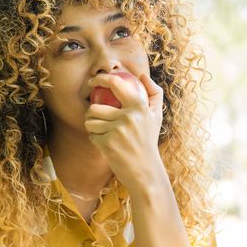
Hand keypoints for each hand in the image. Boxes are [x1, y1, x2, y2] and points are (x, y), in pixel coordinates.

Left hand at [84, 73, 164, 191]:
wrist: (146, 171)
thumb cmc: (148, 140)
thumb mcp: (156, 116)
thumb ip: (154, 93)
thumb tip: (142, 75)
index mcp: (139, 106)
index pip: (115, 83)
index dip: (100, 79)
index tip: (92, 82)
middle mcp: (128, 117)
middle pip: (94, 107)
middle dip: (90, 113)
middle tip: (95, 118)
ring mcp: (117, 131)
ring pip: (90, 122)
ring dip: (92, 127)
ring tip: (101, 131)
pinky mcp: (108, 145)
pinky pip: (92, 136)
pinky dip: (96, 140)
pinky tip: (106, 144)